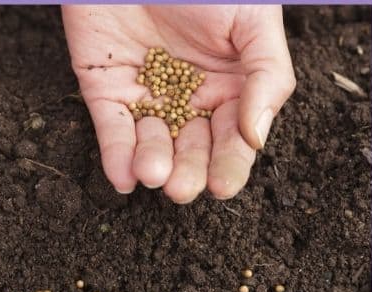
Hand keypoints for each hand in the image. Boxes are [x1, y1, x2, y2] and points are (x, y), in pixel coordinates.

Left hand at [62, 5, 295, 201]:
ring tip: (153, 174)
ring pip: (149, 142)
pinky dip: (114, 154)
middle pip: (189, 148)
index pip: (231, 139)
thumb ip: (266, 76)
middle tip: (181, 188)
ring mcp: (146, 96)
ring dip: (151, 163)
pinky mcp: (105, 91)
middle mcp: (187, 99)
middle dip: (186, 171)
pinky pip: (111, 128)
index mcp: (229, 88)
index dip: (229, 165)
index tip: (222, 186)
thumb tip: (257, 137)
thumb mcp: (252, 22)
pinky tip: (122, 177)